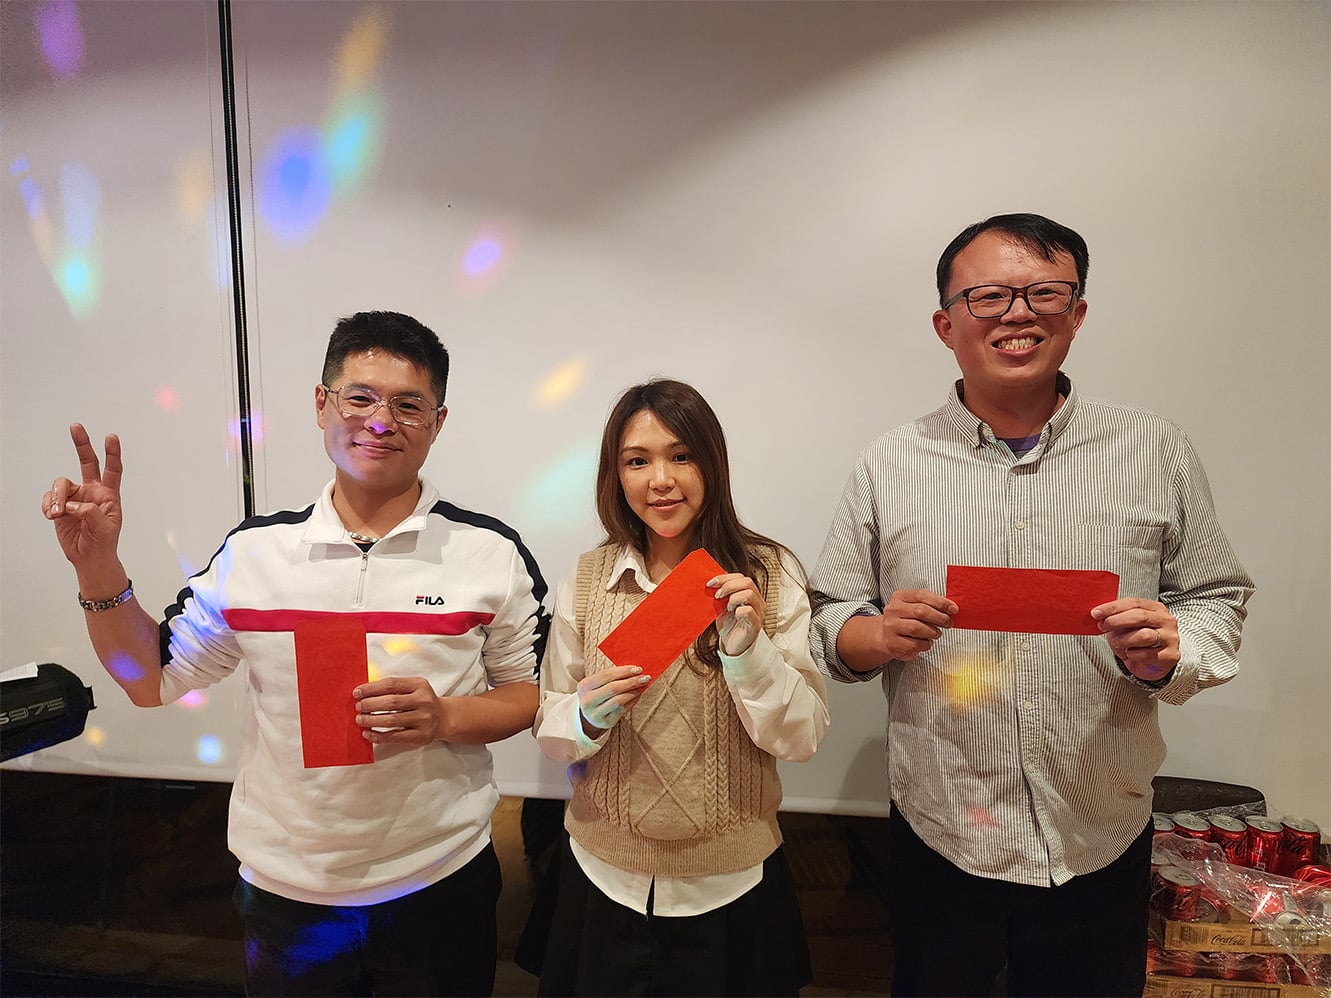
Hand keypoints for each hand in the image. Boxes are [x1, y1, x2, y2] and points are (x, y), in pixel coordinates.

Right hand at [43, 424, 123, 569]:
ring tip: (57, 513)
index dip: (113, 453)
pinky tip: (52, 516)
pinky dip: (48, 505)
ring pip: (61, 484)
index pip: (113, 470)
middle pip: (87, 462)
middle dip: (82, 444)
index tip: (112, 437)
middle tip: (76, 427)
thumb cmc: (103, 542)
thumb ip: (91, 512)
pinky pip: (49, 498)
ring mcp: (75, 497)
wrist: (88, 557)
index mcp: (109, 495)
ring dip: (56, 497)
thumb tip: (73, 504)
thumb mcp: (104, 528)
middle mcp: (92, 491)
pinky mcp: (60, 505)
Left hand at [354, 676, 448, 745]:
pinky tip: (368, 733)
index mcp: (419, 685)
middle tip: (358, 707)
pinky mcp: (420, 736)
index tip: (357, 692)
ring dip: (371, 720)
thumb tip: (365, 693)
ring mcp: (423, 719)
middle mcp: (423, 701)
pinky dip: (378, 736)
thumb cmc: (422, 702)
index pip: (391, 684)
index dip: (371, 688)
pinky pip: (395, 737)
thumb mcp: (413, 688)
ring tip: (360, 719)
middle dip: (369, 705)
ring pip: (391, 720)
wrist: (444, 717)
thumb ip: (394, 688)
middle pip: (391, 702)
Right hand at [577, 665, 649, 736]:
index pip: (606, 675)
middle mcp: (587, 701)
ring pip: (619, 700)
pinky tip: (637, 695)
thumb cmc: (597, 694)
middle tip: (645, 677)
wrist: (589, 716)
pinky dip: (633, 700)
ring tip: (642, 686)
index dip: (624, 671)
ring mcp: (596, 714)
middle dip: (631, 681)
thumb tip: (635, 670)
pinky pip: (623, 709)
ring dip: (634, 691)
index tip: (638, 668)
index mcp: (584, 686)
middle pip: (613, 688)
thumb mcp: (598, 684)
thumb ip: (613, 676)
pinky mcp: (606, 722)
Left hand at [707, 572, 764, 655]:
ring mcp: (758, 613)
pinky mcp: (755, 624)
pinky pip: (748, 611)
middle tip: (717, 595)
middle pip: (747, 582)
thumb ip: (721, 594)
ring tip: (727, 608)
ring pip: (749, 594)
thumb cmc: (729, 627)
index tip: (710, 583)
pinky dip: (738, 611)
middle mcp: (758, 602)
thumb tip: (711, 582)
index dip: (725, 578)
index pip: (741, 577)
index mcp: (751, 595)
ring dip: (733, 598)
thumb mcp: (722, 606)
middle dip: (728, 586)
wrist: (732, 646)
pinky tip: (733, 615)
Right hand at [880, 589, 956, 660]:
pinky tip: (926, 642)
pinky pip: (915, 644)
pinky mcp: (893, 642)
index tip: (953, 608)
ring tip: (936, 633)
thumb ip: (931, 604)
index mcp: (900, 597)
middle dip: (939, 618)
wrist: (886, 635)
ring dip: (933, 632)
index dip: (940, 602)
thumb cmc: (905, 620)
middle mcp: (894, 610)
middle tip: (948, 622)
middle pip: (921, 611)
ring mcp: (891, 626)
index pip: (922, 595)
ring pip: (917, 628)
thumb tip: (951, 608)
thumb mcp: (914, 606)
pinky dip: (926, 644)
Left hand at [1091, 598, 1179, 681]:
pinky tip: (1130, 654)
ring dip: (1124, 640)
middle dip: (1116, 621)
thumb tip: (1097, 614)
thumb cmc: (1137, 641)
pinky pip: (1146, 654)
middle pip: (1140, 616)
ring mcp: (1171, 638)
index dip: (1113, 607)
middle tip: (1103, 626)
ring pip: (1144, 636)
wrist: (1153, 663)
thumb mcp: (1127, 625)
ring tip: (1117, 644)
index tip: (1096, 613)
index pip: (1133, 603)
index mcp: (1156, 608)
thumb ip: (1116, 617)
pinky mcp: (1171, 655)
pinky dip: (1133, 655)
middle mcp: (1166, 621)